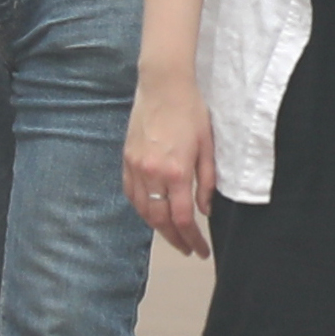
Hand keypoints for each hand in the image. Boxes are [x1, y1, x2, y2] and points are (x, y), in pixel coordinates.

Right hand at [122, 68, 217, 258]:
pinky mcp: (127, 159)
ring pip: (143, 210)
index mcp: (175, 171)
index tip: (201, 250)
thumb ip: (207, 181)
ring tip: (172, 235)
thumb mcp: (208, 146)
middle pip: (160, 220)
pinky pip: (131, 194)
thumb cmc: (190, 111)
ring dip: (158, 227)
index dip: (192, 239)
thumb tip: (206, 210)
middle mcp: (152, 173)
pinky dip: (142, 208)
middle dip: (175, 239)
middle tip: (188, 249)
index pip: (182, 218)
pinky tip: (152, 213)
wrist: (163, 85)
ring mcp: (136, 166)